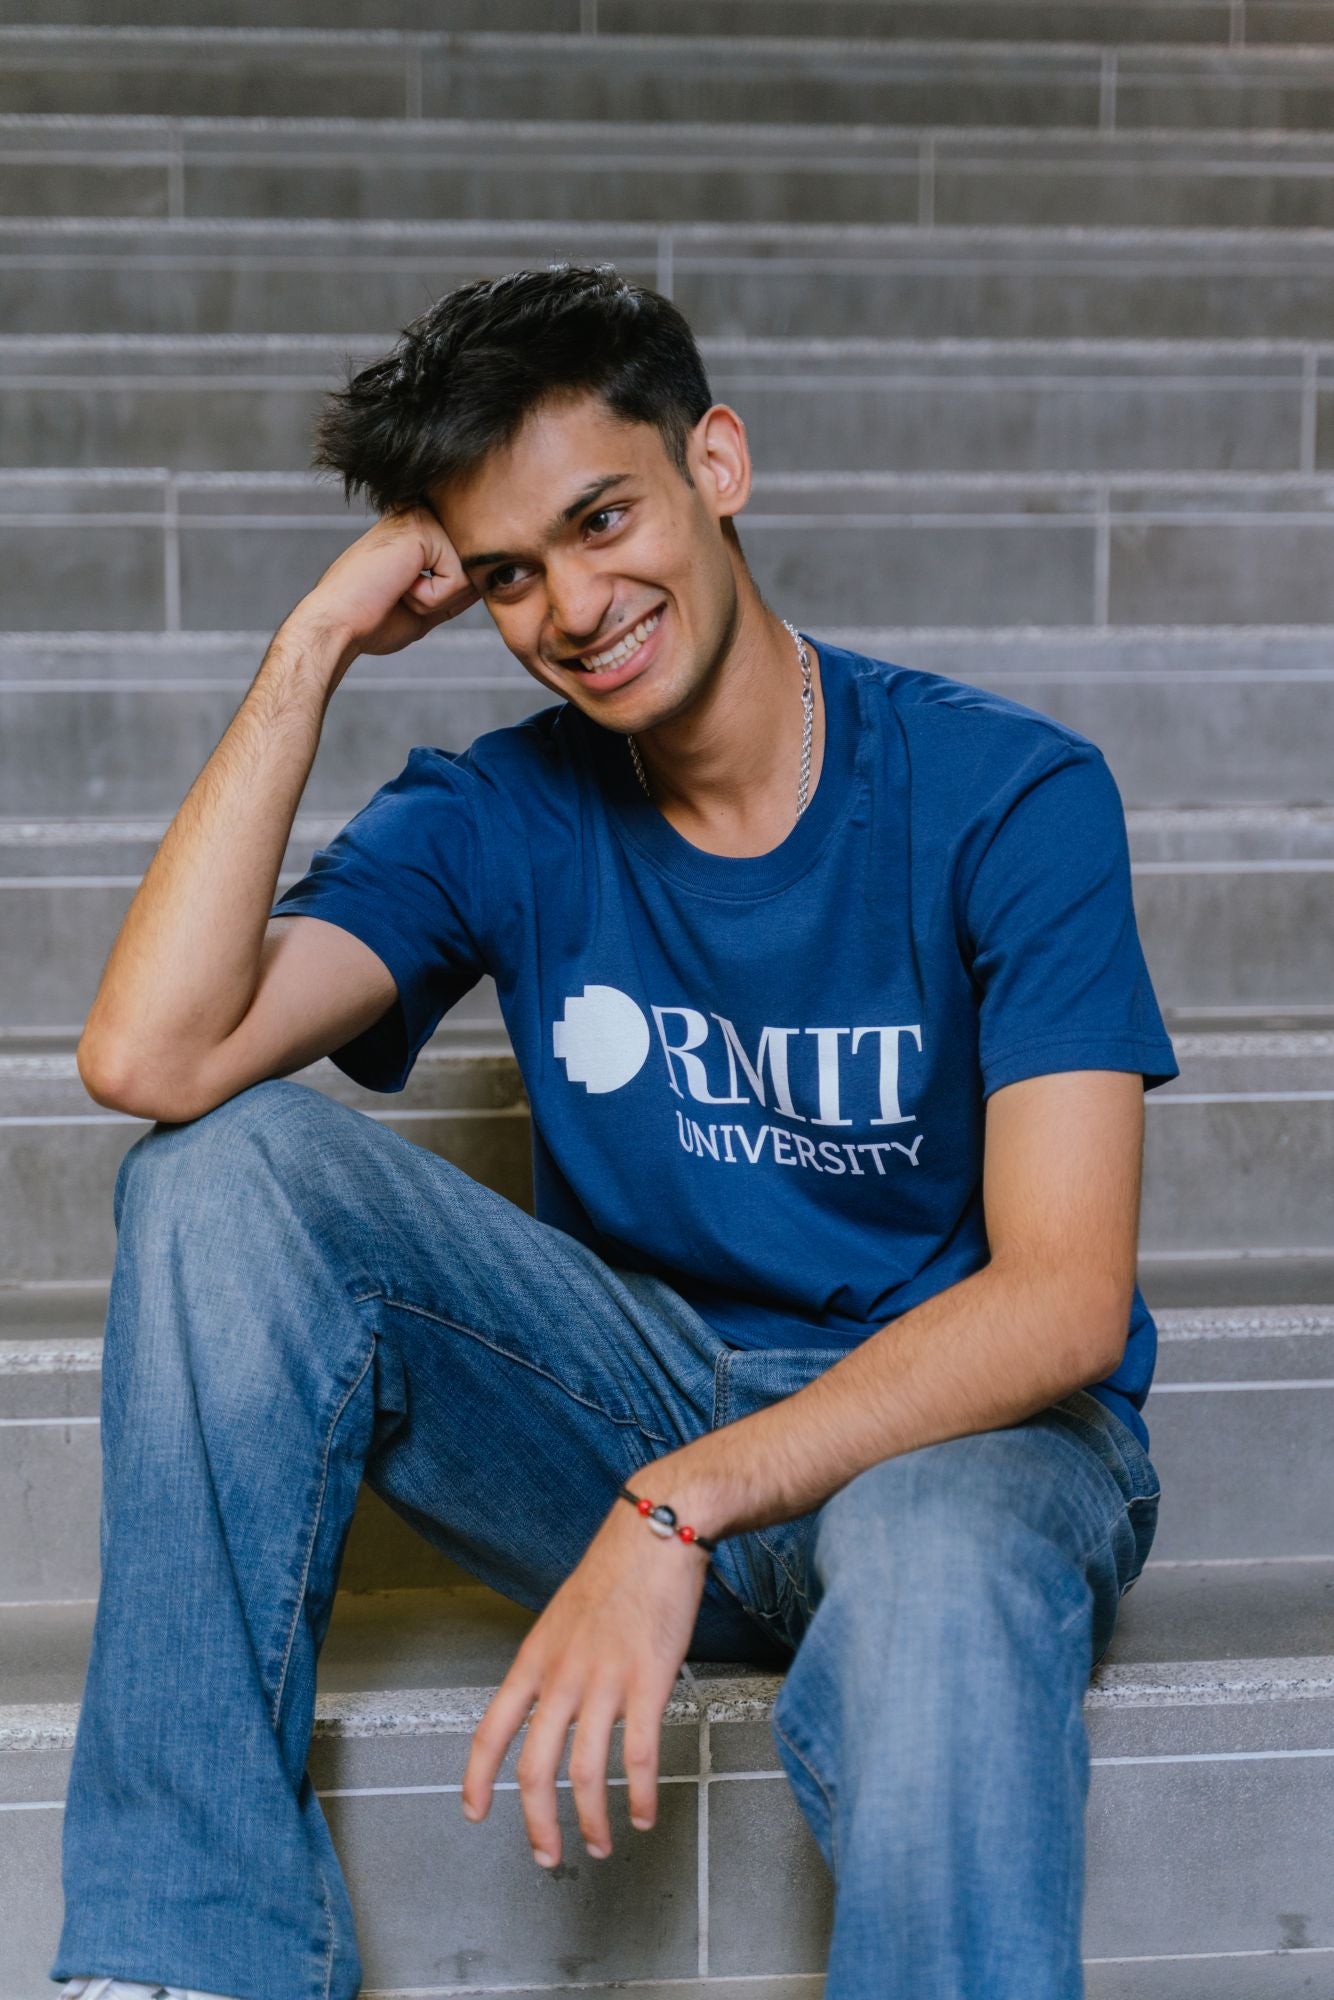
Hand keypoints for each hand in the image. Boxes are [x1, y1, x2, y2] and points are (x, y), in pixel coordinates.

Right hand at [285, 503, 479, 690]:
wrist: (337, 625)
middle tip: (400, 597)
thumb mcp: (424, 605)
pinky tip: (400, 588)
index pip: (460, 565)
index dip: (442, 596)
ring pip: (466, 574)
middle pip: (469, 569)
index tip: (400, 597)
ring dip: (436, 599)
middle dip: (443, 598)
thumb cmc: (370, 620)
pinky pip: (457, 578)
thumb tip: (484, 581)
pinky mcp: (421, 529)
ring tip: (398, 591)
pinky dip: (432, 598)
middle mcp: (417, 516)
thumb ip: (454, 591)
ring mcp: (419, 517)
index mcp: (414, 531)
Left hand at [460, 1489, 710, 1866]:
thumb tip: (550, 1704)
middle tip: (547, 1855)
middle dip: (538, 1821)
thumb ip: (553, 1663)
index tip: (474, 1812)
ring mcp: (605, 1680)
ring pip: (586, 1771)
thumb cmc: (614, 1570)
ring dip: (592, 1819)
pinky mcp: (648, 1681)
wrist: (655, 1534)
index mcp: (535, 1658)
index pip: (491, 1729)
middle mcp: (562, 1675)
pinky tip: (645, 1813)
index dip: (477, 1778)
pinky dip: (641, 1794)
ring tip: (603, 1843)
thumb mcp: (562, 1616)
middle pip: (534, 1765)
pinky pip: (640, 1754)